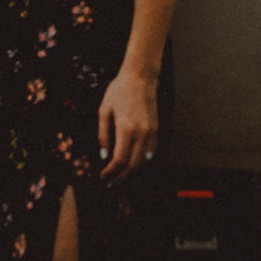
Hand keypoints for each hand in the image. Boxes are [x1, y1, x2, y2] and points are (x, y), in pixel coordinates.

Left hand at [98, 69, 157, 183]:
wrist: (140, 78)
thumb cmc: (119, 91)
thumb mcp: (104, 110)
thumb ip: (103, 135)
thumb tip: (104, 156)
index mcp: (126, 128)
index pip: (119, 160)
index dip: (111, 172)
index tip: (103, 177)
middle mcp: (141, 133)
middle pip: (133, 166)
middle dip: (121, 177)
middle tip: (111, 182)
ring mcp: (151, 133)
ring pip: (143, 162)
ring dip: (131, 172)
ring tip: (120, 176)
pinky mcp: (156, 130)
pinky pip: (150, 153)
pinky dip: (141, 162)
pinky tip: (132, 164)